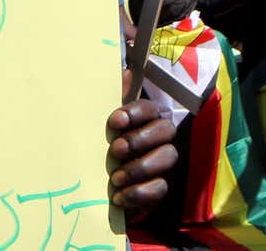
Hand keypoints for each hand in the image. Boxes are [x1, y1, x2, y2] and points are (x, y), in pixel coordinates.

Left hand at [109, 71, 178, 208]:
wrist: (98, 180)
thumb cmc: (103, 141)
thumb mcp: (104, 120)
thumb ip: (113, 96)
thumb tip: (125, 70)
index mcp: (146, 116)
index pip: (150, 108)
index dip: (136, 112)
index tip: (115, 120)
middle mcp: (160, 136)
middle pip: (165, 131)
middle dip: (140, 139)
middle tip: (115, 149)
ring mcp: (164, 161)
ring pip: (167, 157)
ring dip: (140, 167)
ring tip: (115, 176)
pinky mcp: (161, 185)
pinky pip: (161, 188)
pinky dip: (140, 193)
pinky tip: (118, 195)